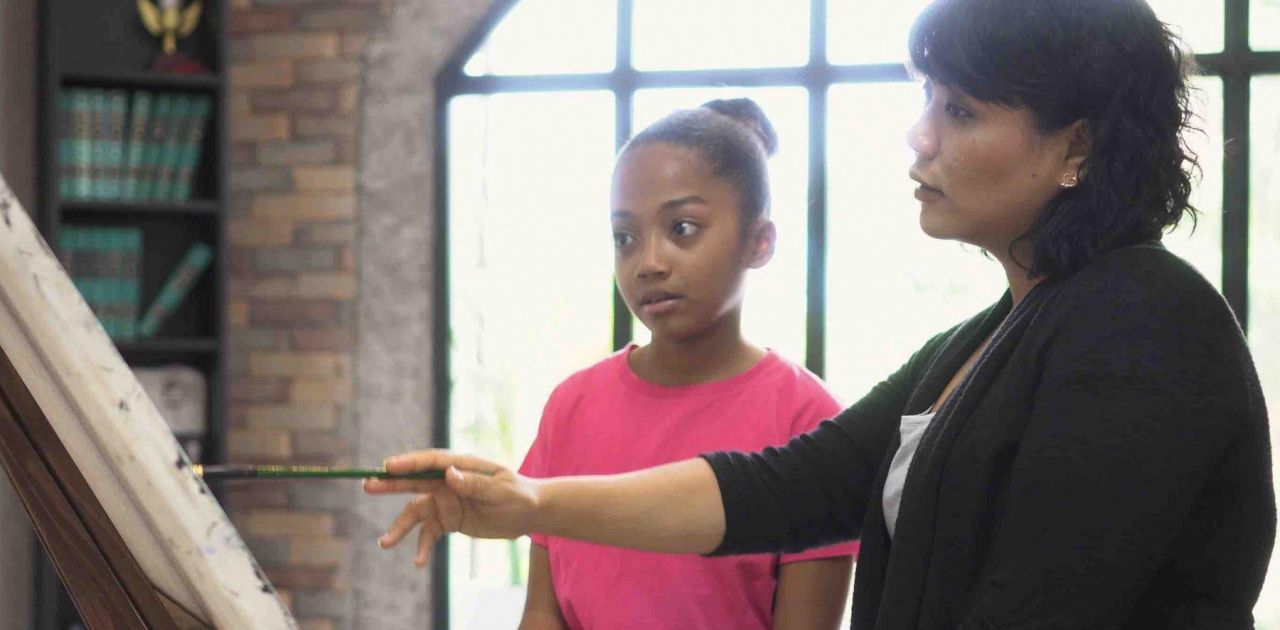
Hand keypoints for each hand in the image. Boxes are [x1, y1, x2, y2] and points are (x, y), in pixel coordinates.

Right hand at [362, 450, 539, 567]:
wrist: (528, 514)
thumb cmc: (518, 495)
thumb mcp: (500, 489)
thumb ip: (474, 483)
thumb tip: (448, 474)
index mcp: (462, 466)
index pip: (431, 462)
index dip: (409, 463)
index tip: (388, 467)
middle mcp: (448, 481)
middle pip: (415, 482)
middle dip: (391, 484)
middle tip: (367, 485)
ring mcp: (446, 501)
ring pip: (416, 512)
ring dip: (400, 527)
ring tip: (384, 544)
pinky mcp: (448, 520)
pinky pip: (429, 533)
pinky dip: (422, 547)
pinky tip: (418, 562)